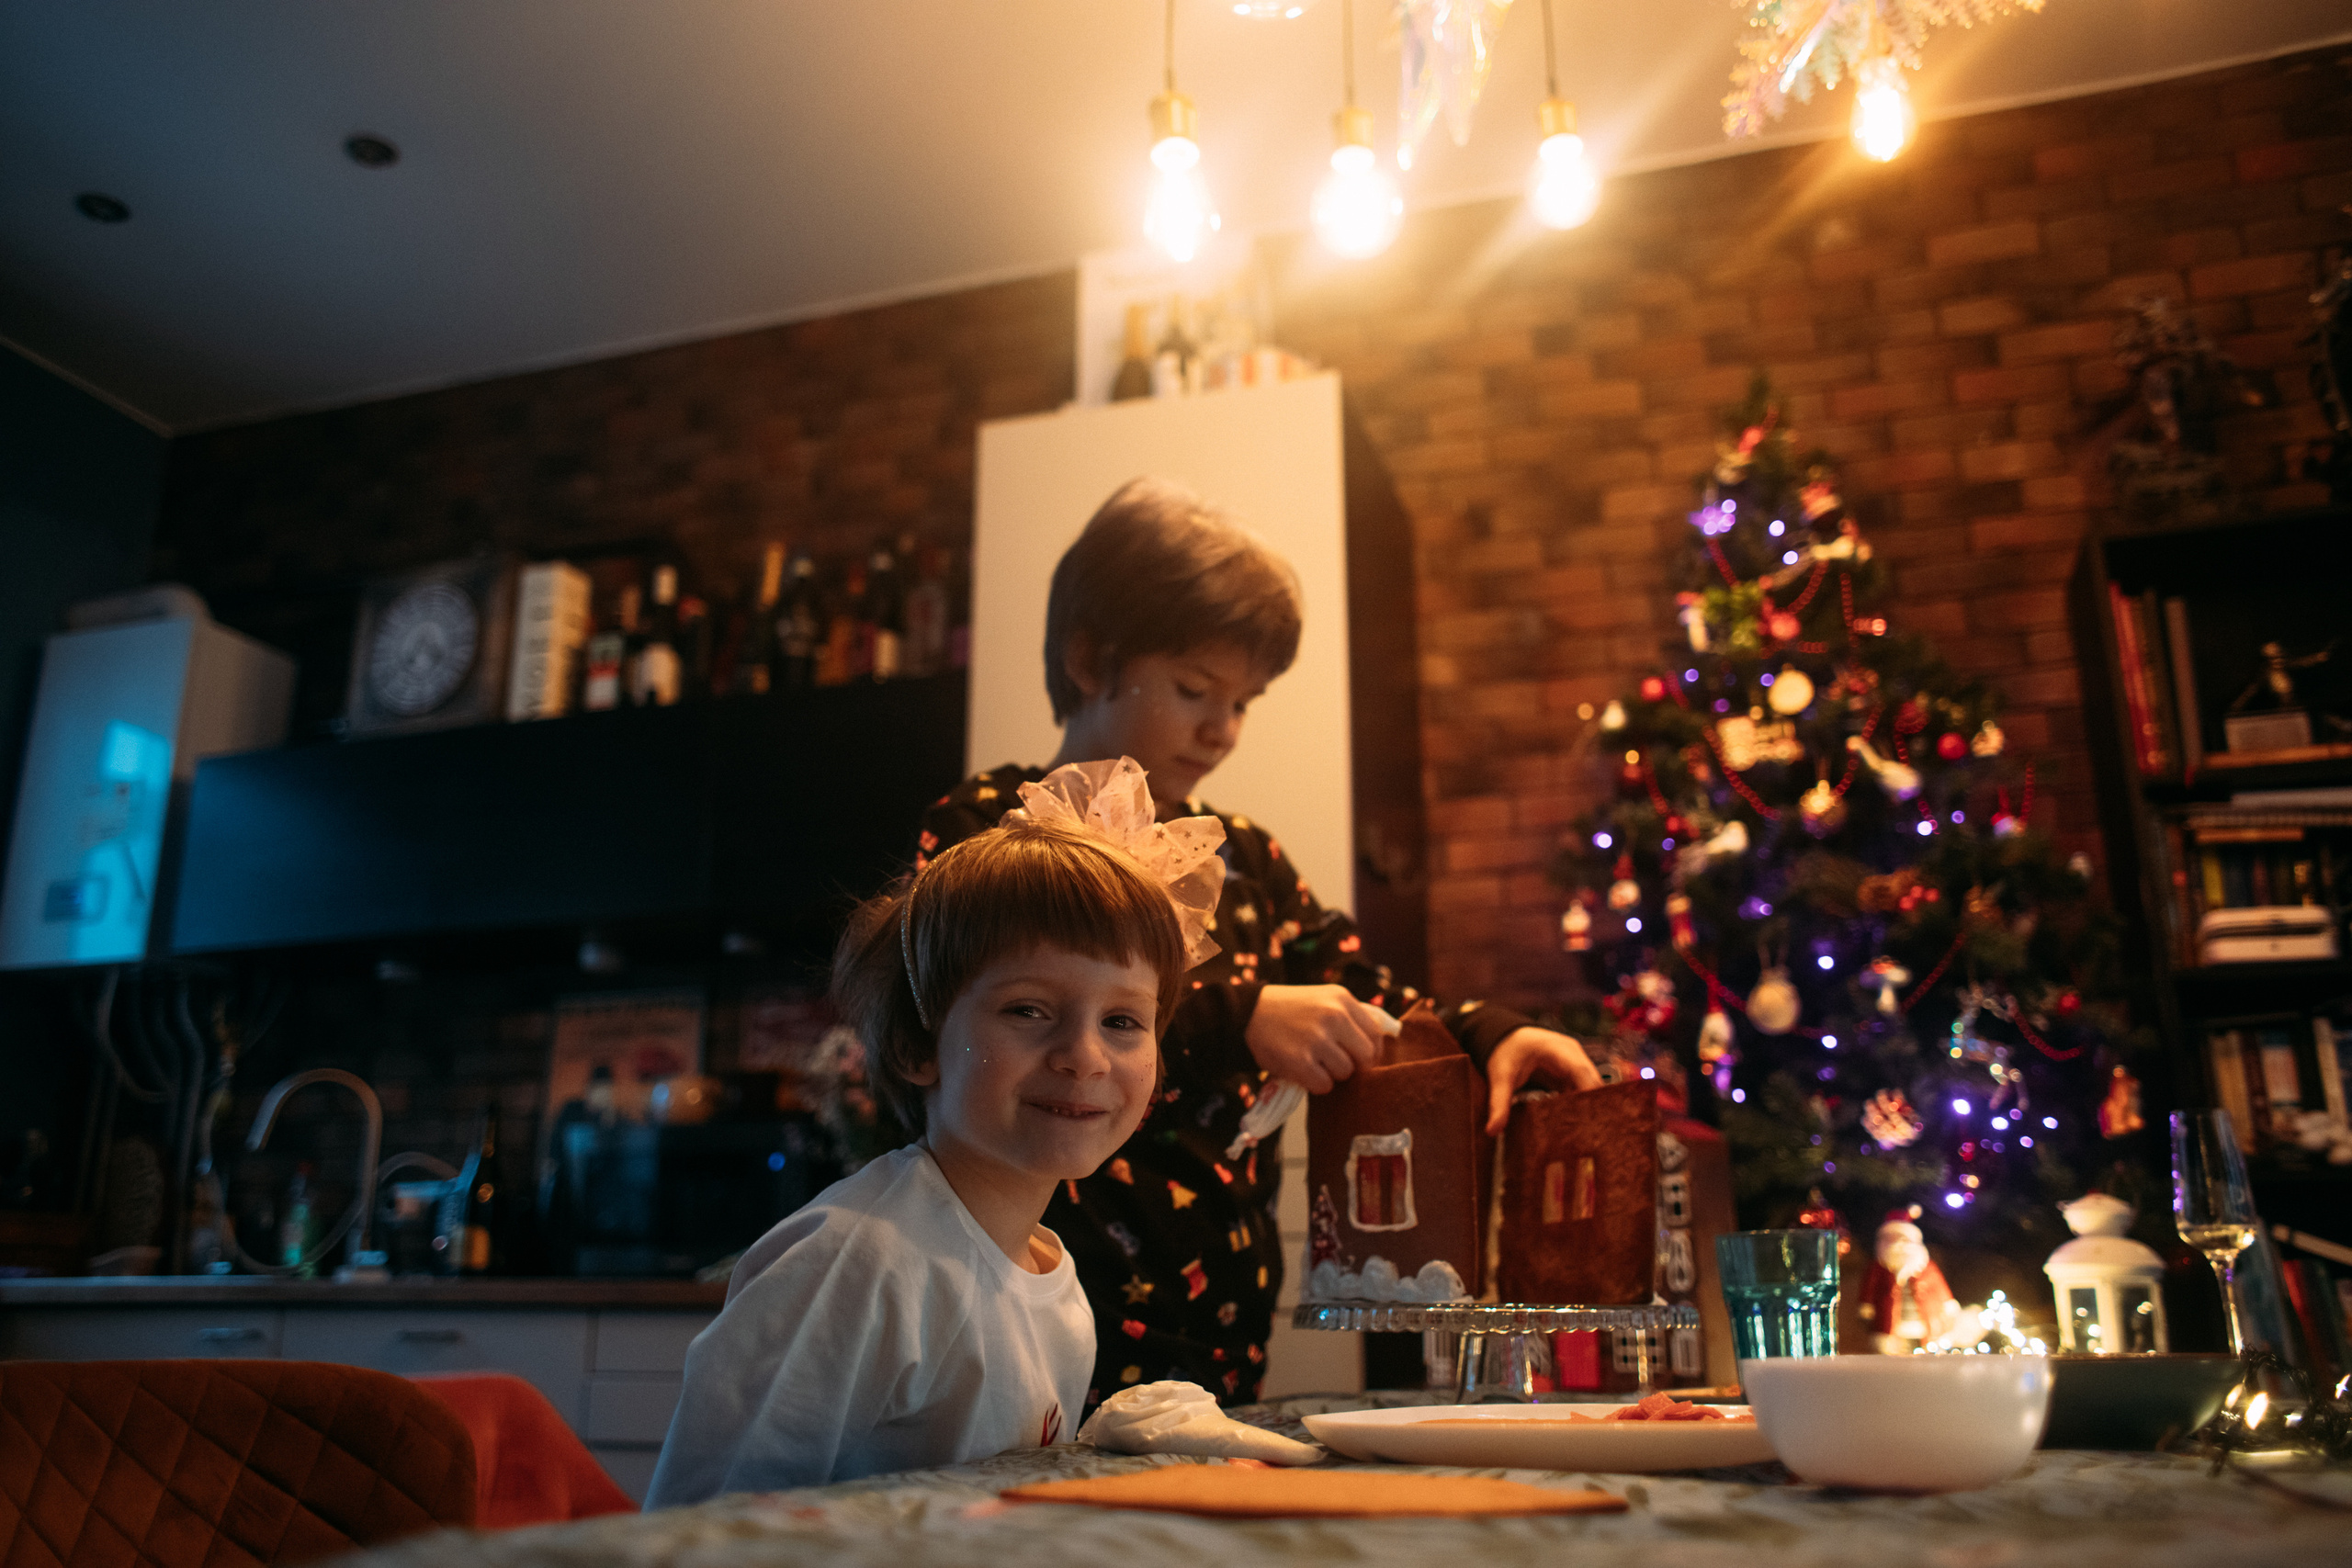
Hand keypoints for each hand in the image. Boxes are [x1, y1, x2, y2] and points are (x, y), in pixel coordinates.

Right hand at [1244, 984, 1391, 1092]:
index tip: (1359, 1058)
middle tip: (1337, 1064)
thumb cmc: (1289, 1010)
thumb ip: (1350, 1016)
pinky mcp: (1299, 1060)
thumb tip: (1381, 1040)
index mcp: (1342, 999)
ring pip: (1345, 1073)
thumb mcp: (1323, 999)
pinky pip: (1324, 1085)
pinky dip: (1315, 1084)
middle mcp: (1333, 1016)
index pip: (1376, 1034)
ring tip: (1314, 1063)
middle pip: (1366, 1057)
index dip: (1371, 1051)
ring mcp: (1316, 1039)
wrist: (1247, 1013)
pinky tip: (1303, 1071)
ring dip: (1332, 1074)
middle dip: (1354, 1066)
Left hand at [1484, 1026, 1603, 1133]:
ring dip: (1587, 1109)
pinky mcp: (1571, 1073)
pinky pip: (1581, 1091)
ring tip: (1587, 1137)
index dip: (1590, 1095)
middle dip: (1593, 1107)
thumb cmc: (1505, 1050)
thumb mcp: (1500, 1076)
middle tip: (1592, 1137)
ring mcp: (1574, 1063)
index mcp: (1558, 1049)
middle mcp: (1573, 1054)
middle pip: (1592, 1083)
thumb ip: (1498, 1103)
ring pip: (1590, 1089)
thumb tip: (1492, 1131)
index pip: (1582, 1073)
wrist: (1504, 1036)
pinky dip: (1579, 1107)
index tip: (1593, 1121)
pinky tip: (1576, 1127)